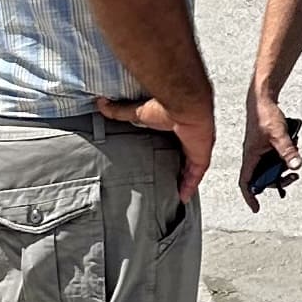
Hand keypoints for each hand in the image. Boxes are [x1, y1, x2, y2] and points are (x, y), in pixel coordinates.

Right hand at [96, 96, 214, 203]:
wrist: (185, 107)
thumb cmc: (166, 105)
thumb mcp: (139, 113)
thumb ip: (120, 111)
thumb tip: (101, 104)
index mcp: (176, 125)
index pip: (173, 140)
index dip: (167, 149)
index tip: (159, 159)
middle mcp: (189, 137)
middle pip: (184, 156)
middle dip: (177, 167)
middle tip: (167, 179)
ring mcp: (196, 148)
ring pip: (191, 168)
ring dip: (184, 178)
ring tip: (174, 191)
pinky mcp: (200, 157)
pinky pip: (196, 175)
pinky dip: (190, 186)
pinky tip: (183, 196)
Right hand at [239, 91, 301, 213]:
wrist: (263, 98)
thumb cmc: (264, 115)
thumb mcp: (279, 134)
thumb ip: (288, 151)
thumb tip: (296, 166)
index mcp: (250, 156)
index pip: (246, 182)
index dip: (250, 196)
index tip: (257, 207)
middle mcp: (253, 156)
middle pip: (263, 177)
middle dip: (278, 180)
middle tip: (292, 178)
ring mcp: (260, 150)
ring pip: (271, 166)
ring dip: (283, 166)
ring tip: (295, 160)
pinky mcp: (266, 144)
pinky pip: (275, 156)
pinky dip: (284, 155)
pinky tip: (294, 147)